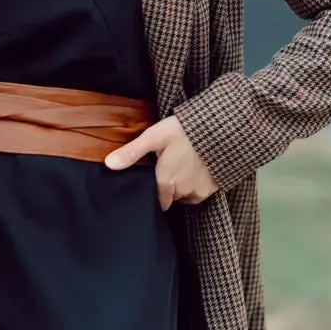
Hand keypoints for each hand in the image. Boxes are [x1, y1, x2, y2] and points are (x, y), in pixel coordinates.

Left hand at [104, 115, 218, 210]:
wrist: (221, 128)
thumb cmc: (185, 130)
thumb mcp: (155, 136)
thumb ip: (132, 152)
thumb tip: (108, 164)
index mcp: (166, 183)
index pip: (156, 201)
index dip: (154, 191)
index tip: (155, 178)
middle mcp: (182, 192)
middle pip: (170, 197)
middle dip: (168, 186)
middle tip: (168, 166)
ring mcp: (199, 191)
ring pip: (184, 195)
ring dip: (182, 185)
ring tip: (182, 165)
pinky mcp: (213, 188)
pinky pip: (199, 192)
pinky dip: (196, 184)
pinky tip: (195, 168)